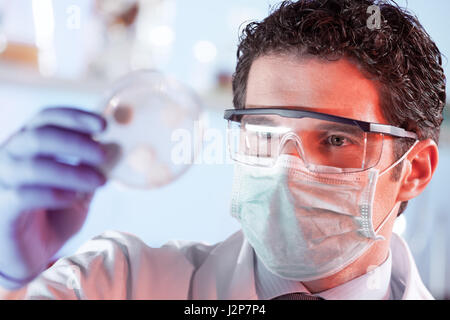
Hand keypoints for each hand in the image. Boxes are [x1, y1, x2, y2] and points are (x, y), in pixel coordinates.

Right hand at [0, 107, 109, 288]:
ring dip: (71, 171)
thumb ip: (91, 169)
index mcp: (27, 144)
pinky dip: (53, 194)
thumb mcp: (79, 188)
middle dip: (76, 142)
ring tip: (99, 181)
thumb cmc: (54, 214)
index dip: (74, 116)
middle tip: (103, 154)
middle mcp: (9, 157)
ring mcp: (2, 182)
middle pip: (39, 135)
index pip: (46, 118)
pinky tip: (73, 198)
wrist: (30, 253)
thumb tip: (117, 150)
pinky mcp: (1, 209)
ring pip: (33, 165)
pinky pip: (23, 195)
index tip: (104, 125)